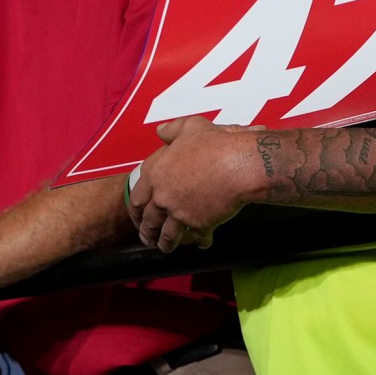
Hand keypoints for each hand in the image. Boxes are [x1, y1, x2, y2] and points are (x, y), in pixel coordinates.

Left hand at [130, 117, 258, 252]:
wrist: (239, 165)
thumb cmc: (216, 145)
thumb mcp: (190, 127)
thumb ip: (172, 130)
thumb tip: (161, 131)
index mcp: (156, 173)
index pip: (137, 197)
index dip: (136, 210)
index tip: (138, 216)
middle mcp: (163, 196)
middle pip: (149, 220)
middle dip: (147, 232)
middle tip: (148, 238)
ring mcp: (179, 212)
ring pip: (168, 235)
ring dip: (166, 244)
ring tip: (166, 248)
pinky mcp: (199, 224)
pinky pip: (197, 237)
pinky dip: (201, 242)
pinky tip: (203, 243)